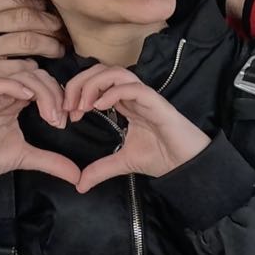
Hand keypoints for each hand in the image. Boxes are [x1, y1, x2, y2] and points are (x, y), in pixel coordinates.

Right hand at [0, 0, 67, 96]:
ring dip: (49, 44)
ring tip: (58, 48)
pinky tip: (38, 65)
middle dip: (48, 23)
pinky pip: (21, 66)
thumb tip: (36, 0)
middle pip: (25, 19)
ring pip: (27, 42)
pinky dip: (34, 65)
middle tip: (58, 28)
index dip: (36, 1)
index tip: (46, 6)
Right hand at [0, 72, 80, 195]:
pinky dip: (13, 85)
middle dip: (55, 93)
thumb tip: (78, 176)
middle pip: (37, 75)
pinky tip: (27, 98)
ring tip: (49, 115)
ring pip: (20, 75)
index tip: (70, 119)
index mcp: (17, 102)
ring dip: (41, 91)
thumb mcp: (24, 157)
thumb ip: (50, 161)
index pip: (44, 84)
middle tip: (60, 119)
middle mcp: (6, 94)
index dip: (61, 95)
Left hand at [65, 65, 211, 192]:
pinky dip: (113, 92)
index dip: (78, 91)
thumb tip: (80, 184)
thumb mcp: (123, 163)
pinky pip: (133, 88)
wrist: (186, 165)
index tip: (68, 113)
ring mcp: (145, 97)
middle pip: (103, 70)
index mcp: (125, 103)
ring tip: (83, 106)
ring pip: (117, 72)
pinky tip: (99, 106)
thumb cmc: (161, 157)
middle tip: (69, 106)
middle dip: (80, 83)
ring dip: (94, 84)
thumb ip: (101, 169)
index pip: (97, 82)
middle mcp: (133, 95)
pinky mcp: (156, 103)